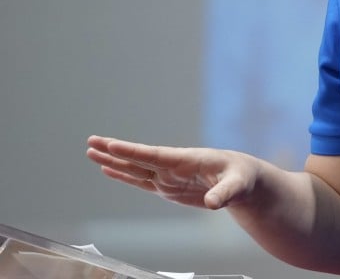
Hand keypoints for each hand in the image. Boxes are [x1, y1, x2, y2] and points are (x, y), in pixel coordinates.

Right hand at [86, 135, 258, 209]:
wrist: (243, 180)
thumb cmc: (241, 178)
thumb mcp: (237, 186)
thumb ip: (224, 194)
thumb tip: (213, 204)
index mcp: (187, 159)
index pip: (154, 155)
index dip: (132, 151)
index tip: (111, 145)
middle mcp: (173, 165)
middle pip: (139, 158)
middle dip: (115, 151)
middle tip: (91, 141)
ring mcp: (168, 176)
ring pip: (135, 168)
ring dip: (113, 161)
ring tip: (90, 152)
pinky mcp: (168, 187)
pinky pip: (141, 181)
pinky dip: (124, 175)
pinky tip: (107, 169)